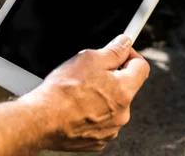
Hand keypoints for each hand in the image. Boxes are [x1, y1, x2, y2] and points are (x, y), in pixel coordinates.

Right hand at [20, 35, 149, 152]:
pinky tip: (76, 107)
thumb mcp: (88, 58)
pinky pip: (101, 122)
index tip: (120, 52)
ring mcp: (110, 129)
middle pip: (126, 87)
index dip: (130, 55)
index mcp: (124, 90)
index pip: (141, 66)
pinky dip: (92, 114)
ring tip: (79, 92)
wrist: (42, 119)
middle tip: (90, 72)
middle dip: (112, 77)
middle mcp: (122, 113)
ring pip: (112, 105)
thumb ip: (113, 50)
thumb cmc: (62, 91)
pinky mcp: (97, 140)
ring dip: (101, 97)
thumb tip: (124, 44)